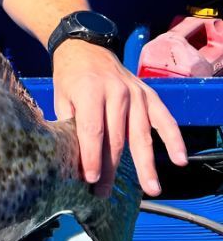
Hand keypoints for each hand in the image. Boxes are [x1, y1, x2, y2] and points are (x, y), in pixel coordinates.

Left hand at [52, 40, 187, 196]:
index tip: (91, 179)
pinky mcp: (149, 95)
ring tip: (151, 188)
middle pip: (116, 138)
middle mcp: (117, 93)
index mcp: (90, 92)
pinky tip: (178, 159)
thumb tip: (70, 158)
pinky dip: (173, 140)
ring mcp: (136, 94)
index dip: (92, 157)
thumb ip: (67, 124)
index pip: (93, 130)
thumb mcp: (60, 97)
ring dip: (146, 164)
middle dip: (111, 169)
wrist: (86, 47)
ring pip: (141, 134)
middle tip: (106, 192)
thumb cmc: (70, 77)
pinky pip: (164, 119)